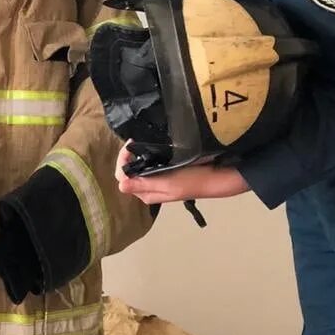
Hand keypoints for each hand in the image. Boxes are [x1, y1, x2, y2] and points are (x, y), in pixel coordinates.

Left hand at [115, 145, 248, 203]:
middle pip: (128, 172)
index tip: (130, 146)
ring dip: (135, 154)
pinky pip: (148, 162)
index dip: (122, 162)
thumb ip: (144, 184)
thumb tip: (120, 187)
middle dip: (127, 157)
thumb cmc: (191, 181)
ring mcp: (156, 178)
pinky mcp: (164, 170)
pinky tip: (148, 145)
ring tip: (139, 140)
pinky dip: (145, 153)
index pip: (123, 178)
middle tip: (134, 141)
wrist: (214, 177)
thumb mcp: (168, 183)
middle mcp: (148, 187)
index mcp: (146, 194)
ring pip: (137, 166)